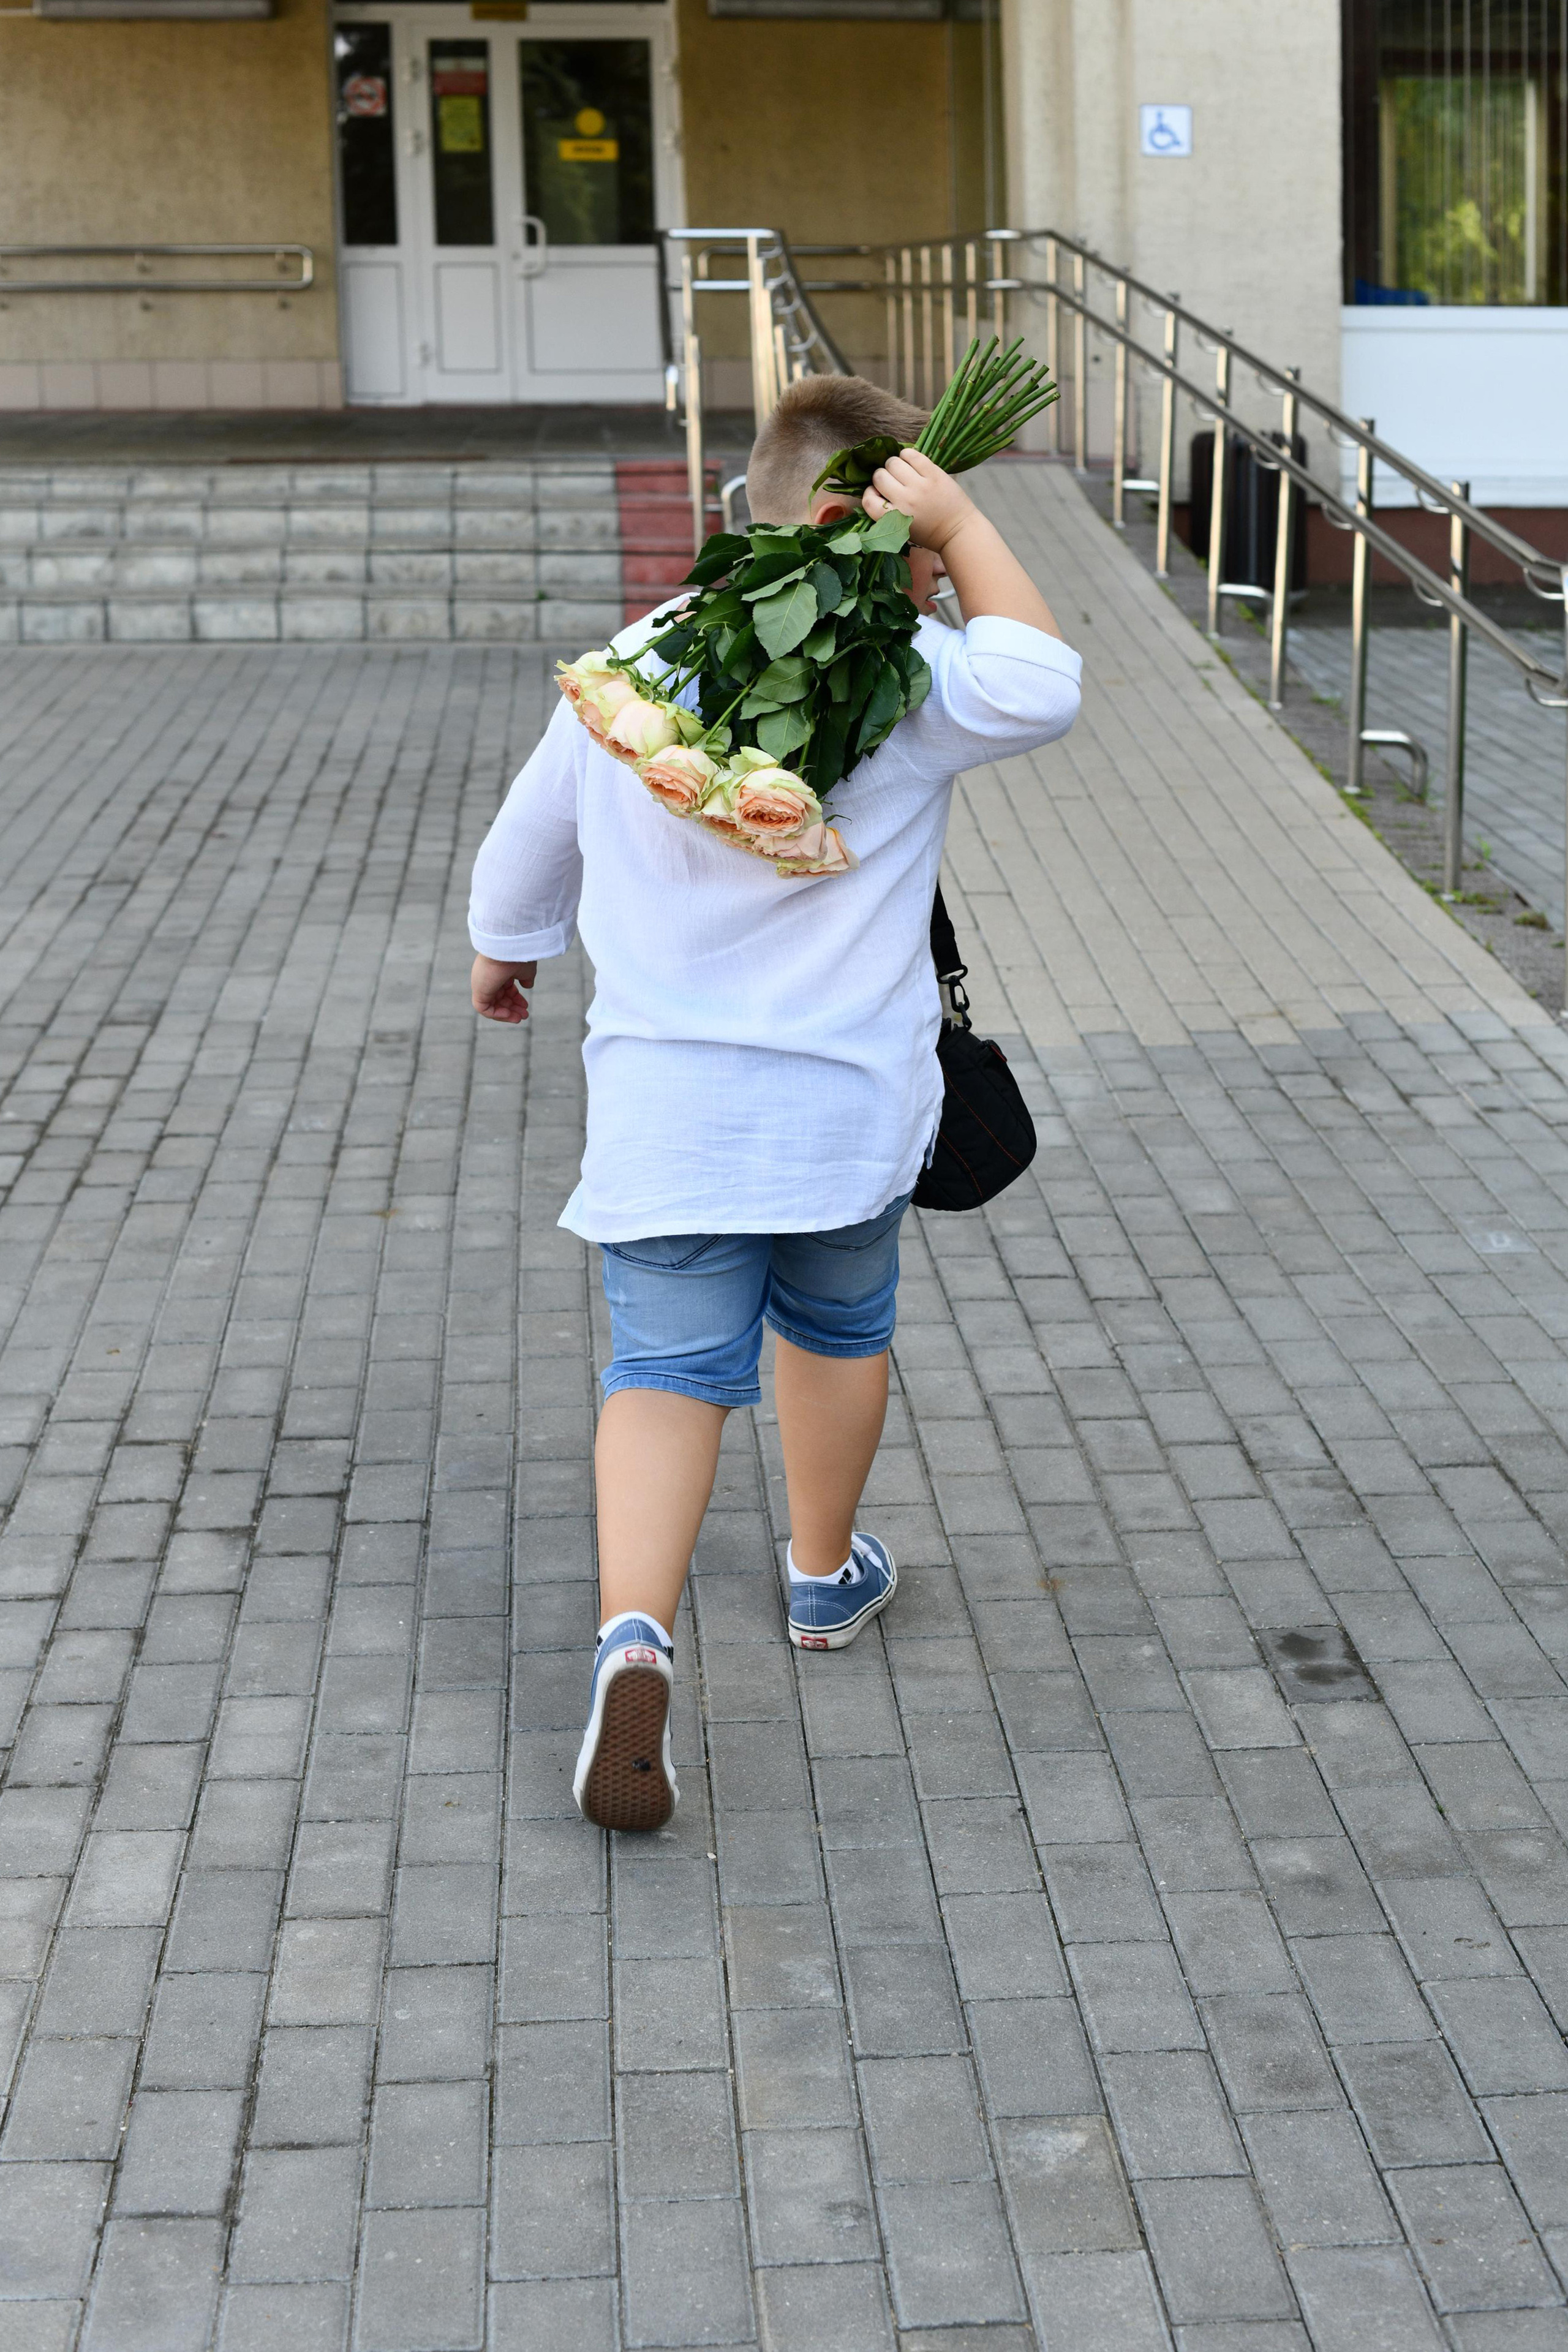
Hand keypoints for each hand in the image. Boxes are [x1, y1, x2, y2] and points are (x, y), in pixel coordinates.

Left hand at [472, 955, 535, 1023]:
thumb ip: (526, 978)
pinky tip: (508, 1014)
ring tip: (519, 1018)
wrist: (509, 948)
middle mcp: (489, 979)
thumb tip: (528, 985)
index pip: (505, 989)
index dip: (516, 999)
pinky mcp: (479, 991)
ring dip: (506, 1014)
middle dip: (513, 1008)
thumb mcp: (526, 969)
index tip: (526, 1005)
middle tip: (525, 1015)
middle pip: (499, 999)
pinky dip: (496, 1014)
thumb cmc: (518, 955)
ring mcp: (483, 985)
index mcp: (499, 972)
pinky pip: (484, 1009)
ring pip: (492, 1005)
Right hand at [862, 449, 977, 555]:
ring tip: (903, 471)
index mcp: (894, 519)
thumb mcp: (901, 529)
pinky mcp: (933, 474)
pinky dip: (907, 455)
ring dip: (894, 465)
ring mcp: (920, 486)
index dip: (870, 493)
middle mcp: (905, 501)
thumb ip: (885, 512)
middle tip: (894, 481)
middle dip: (883, 477)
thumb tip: (874, 486)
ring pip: (892, 462)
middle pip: (879, 476)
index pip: (868, 499)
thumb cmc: (927, 532)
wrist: (957, 530)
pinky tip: (911, 462)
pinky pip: (911, 454)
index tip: (879, 493)